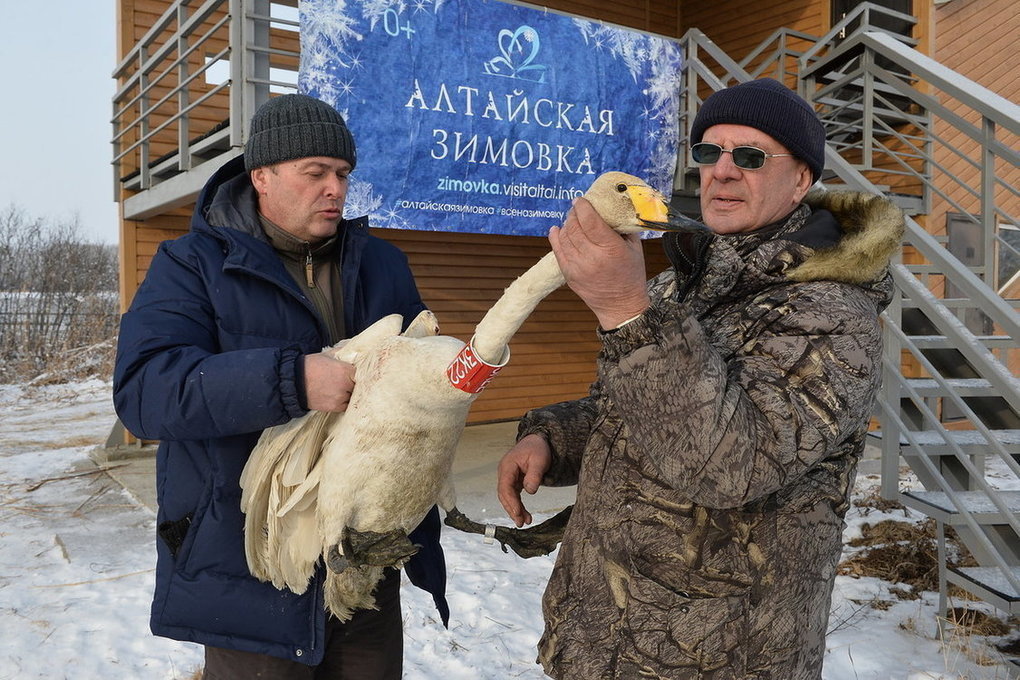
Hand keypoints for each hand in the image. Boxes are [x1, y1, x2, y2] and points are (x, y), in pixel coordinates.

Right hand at [302, 352, 356, 411]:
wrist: (294, 382)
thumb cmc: (310, 367)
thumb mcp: (327, 355)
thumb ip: (342, 352)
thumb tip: (353, 347)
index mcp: (345, 370)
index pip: (362, 373)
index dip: (358, 373)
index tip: (354, 374)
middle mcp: (345, 384)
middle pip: (358, 385)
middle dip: (354, 383)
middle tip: (346, 381)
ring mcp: (340, 397)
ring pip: (353, 396)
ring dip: (349, 393)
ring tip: (339, 388)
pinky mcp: (334, 407)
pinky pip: (346, 405)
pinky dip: (343, 402)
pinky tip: (336, 395)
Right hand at [497, 434, 551, 526]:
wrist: (537, 442)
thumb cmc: (537, 449)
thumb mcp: (539, 460)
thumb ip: (534, 475)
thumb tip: (530, 491)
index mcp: (508, 465)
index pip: (505, 486)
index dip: (511, 501)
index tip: (518, 512)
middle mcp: (504, 472)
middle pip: (504, 494)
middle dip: (511, 509)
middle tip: (521, 522)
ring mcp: (508, 477)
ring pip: (507, 497)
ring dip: (514, 510)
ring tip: (525, 522)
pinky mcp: (513, 481)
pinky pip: (513, 496)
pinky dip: (518, 505)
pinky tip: (524, 514)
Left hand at [549, 197, 649, 328]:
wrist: (621, 305)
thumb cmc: (631, 275)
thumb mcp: (634, 248)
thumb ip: (623, 227)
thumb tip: (611, 209)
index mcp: (610, 249)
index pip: (590, 221)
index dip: (583, 207)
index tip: (580, 200)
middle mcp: (592, 257)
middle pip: (575, 227)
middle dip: (574, 214)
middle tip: (577, 209)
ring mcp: (578, 267)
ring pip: (565, 237)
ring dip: (567, 225)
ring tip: (572, 220)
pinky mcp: (569, 275)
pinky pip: (558, 251)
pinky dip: (556, 238)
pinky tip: (557, 230)